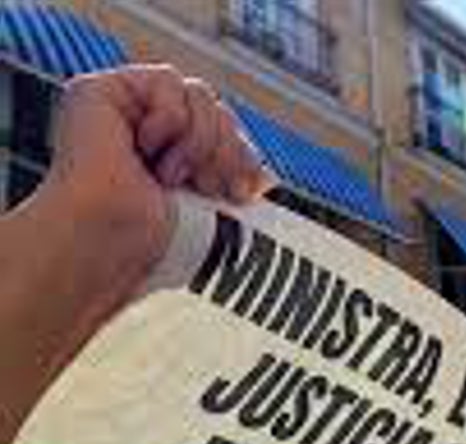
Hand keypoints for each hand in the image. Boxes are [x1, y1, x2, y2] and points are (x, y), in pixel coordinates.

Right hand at [47, 66, 270, 277]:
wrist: (116, 242)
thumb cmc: (157, 240)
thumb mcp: (213, 205)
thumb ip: (235, 179)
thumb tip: (268, 177)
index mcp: (168, 157)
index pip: (223, 130)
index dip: (242, 153)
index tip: (246, 192)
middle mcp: (142, 130)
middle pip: (215, 107)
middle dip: (226, 149)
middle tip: (213, 188)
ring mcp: (120, 109)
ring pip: (198, 92)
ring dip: (200, 140)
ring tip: (174, 176)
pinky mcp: (98, 92)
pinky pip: (166, 80)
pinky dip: (169, 120)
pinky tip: (145, 152)